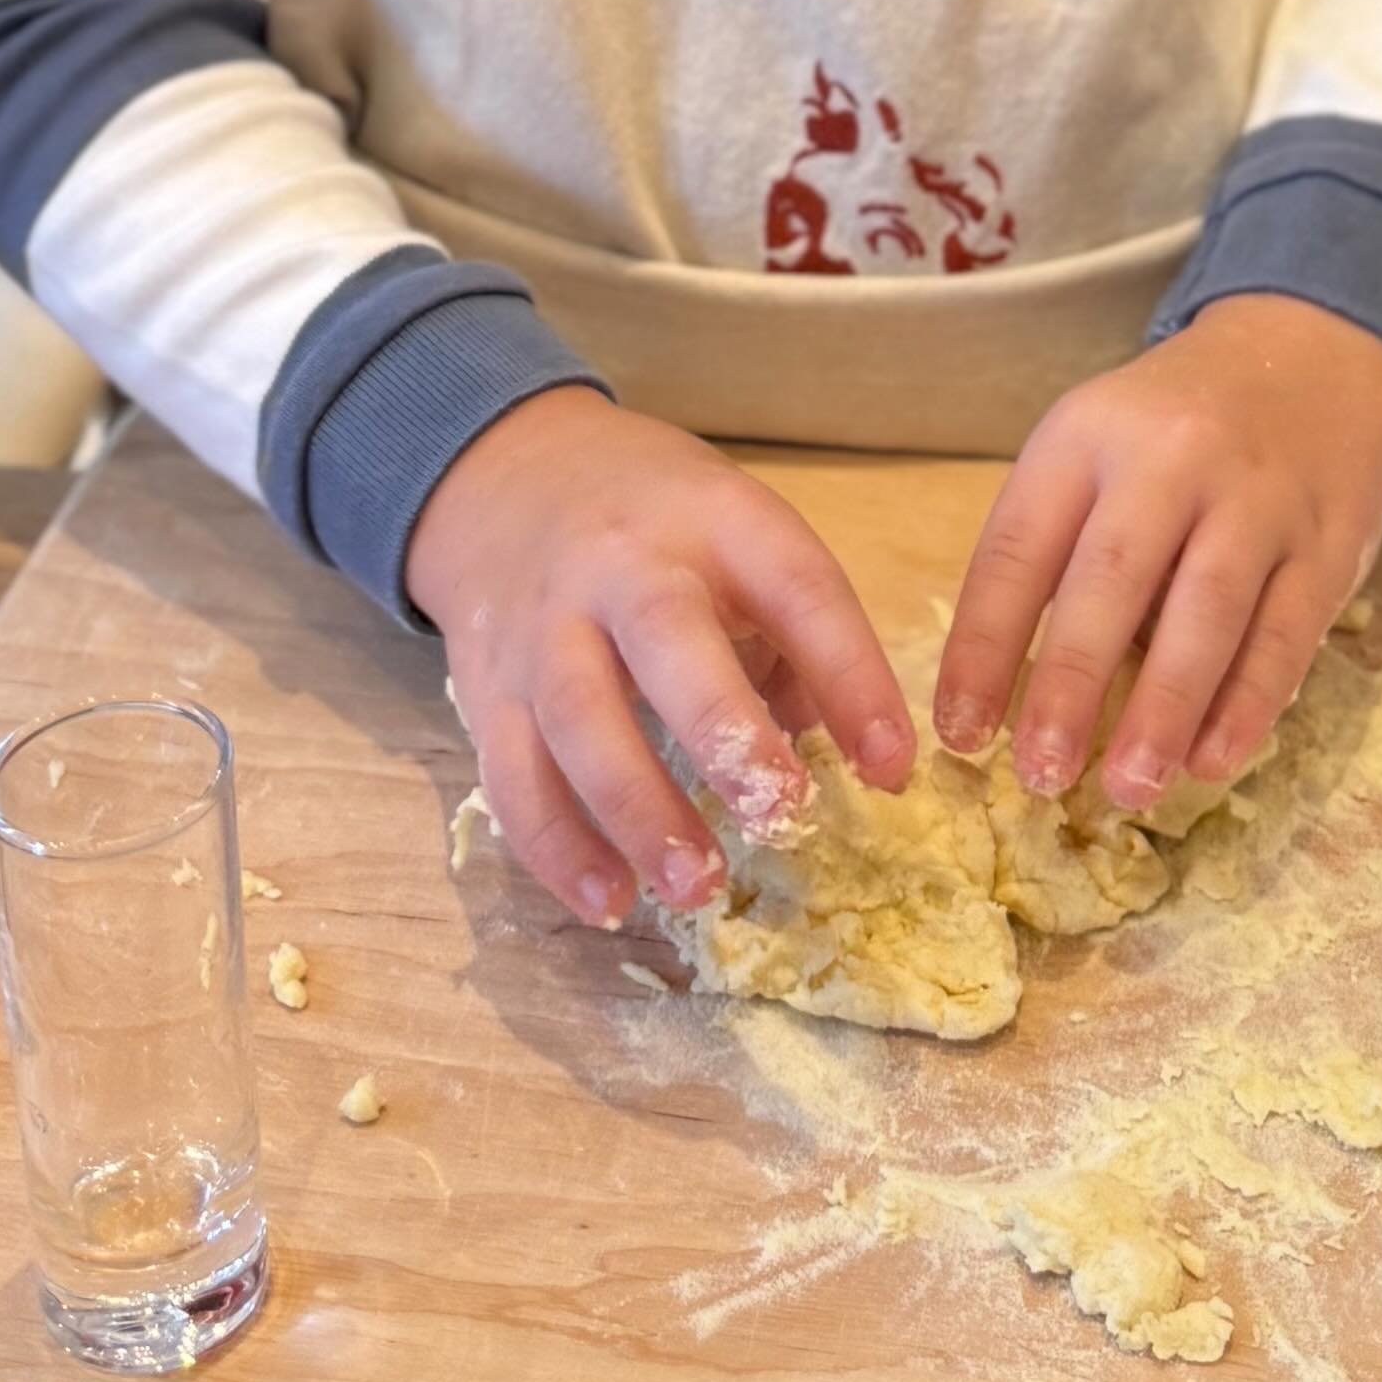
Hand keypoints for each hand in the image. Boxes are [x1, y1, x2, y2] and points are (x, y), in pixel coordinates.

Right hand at [402, 388, 911, 934]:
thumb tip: (848, 753)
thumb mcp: (741, 535)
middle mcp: (622, 564)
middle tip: (782, 819)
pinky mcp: (488, 687)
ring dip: (639, 811)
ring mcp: (544, 625)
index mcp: (714, 517)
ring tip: (698, 887)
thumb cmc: (662, 526)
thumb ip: (795, 635)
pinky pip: (514, 773)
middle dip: (724, 733)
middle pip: (665, 637)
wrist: (512, 479)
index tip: (893, 766)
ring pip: (580, 717)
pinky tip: (609, 903)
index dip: (850, 673)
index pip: (794, 586)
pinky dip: (558, 847)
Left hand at [932, 297, 1381, 815]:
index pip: (1019, 548)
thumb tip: (998, 693)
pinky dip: (1248, 704)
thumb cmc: (1168, 432)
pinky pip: (1286, 632)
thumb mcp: (1091, 447)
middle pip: (1112, 579)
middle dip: (1073, 685)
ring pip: (1208, 611)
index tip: (958, 734)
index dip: (983, 647)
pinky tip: (1212, 760)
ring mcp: (1256, 499)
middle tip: (1043, 776)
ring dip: (1165, 709)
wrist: (1306, 359)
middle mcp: (1170, 459)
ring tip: (1129, 788)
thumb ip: (1051, 547)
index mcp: (1087, 437)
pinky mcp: (1325, 542)